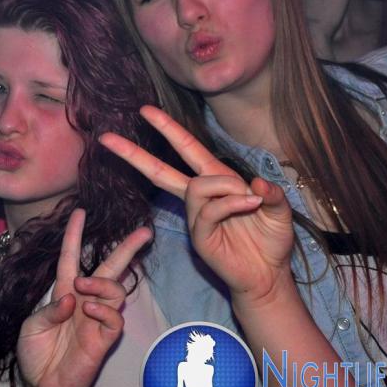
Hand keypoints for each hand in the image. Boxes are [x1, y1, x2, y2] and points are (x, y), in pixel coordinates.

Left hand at [17, 208, 150, 386]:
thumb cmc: (37, 356)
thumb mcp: (31, 328)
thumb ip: (50, 310)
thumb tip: (73, 299)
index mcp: (65, 293)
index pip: (71, 257)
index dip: (74, 235)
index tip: (79, 212)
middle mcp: (85, 301)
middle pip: (111, 268)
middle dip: (127, 249)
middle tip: (144, 232)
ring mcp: (97, 319)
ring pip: (116, 290)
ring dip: (102, 281)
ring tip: (83, 284)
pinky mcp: (104, 339)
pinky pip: (115, 318)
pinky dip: (104, 309)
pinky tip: (89, 311)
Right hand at [100, 106, 293, 307]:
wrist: (269, 275)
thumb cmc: (271, 241)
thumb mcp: (280, 210)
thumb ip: (273, 193)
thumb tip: (258, 183)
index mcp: (217, 179)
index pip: (187, 148)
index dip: (167, 128)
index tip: (145, 110)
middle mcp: (201, 195)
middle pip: (160, 170)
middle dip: (133, 153)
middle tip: (107, 138)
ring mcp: (196, 216)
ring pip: (196, 186)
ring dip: (225, 187)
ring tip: (251, 199)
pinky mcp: (199, 236)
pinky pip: (208, 209)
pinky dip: (231, 202)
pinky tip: (249, 205)